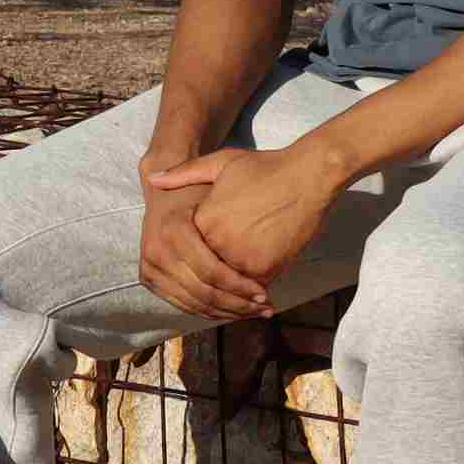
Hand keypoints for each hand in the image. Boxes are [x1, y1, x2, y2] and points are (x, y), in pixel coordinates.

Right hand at [138, 181, 273, 321]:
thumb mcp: (210, 185)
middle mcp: (157, 251)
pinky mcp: (149, 278)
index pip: (211, 271)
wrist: (162, 194)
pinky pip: (182, 304)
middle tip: (264, 308)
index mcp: (173, 230)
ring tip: (254, 312)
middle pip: (203, 292)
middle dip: (237, 304)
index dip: (239, 287)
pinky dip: (209, 311)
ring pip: (194, 303)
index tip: (263, 294)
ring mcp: (150, 267)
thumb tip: (252, 216)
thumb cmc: (195, 191)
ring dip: (226, 312)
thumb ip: (223, 198)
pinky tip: (232, 310)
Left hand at [145, 145, 333, 287]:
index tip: (202, 265)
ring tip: (240, 301)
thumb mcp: (221, 163)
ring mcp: (240, 259)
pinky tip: (257, 296)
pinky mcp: (264, 269)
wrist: (308, 176)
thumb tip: (154, 179)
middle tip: (222, 294)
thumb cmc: (266, 168)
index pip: (189, 254)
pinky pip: (250, 289)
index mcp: (202, 221)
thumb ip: (185, 173)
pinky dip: (251, 293)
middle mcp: (217, 243)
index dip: (194, 262)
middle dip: (210, 289)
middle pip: (205, 275)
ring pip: (226, 288)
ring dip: (231, 299)